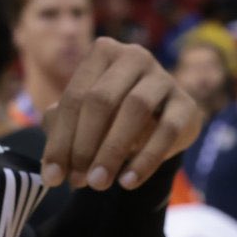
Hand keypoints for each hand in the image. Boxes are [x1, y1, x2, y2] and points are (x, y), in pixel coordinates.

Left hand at [39, 39, 202, 190]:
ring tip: (98, 183)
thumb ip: (61, 135)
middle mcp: (134, 56)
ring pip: (135, 109)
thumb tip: (50, 170)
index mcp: (103, 52)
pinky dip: (146, 159)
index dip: (61, 139)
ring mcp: (163, 77)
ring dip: (112, 151)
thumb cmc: (108, 117)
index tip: (51, 176)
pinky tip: (128, 181)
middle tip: (77, 181)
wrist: (155, 123)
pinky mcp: (186, 104)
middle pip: (102, 100)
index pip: (74, 97)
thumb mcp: (79, 120)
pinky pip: (167, 130)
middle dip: (84, 145)